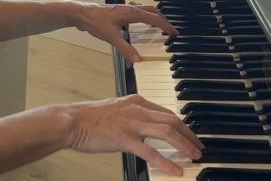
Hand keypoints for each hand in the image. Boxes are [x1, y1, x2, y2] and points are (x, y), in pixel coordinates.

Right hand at [63, 95, 202, 176]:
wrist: (71, 122)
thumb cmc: (89, 118)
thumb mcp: (116, 110)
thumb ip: (132, 115)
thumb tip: (144, 127)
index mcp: (137, 101)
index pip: (167, 112)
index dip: (182, 125)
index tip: (190, 135)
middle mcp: (138, 109)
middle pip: (172, 120)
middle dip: (189, 134)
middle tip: (199, 147)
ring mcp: (132, 123)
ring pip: (167, 132)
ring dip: (184, 145)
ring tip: (194, 156)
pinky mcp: (124, 138)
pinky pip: (151, 152)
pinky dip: (166, 162)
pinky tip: (175, 171)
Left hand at [71, 2, 177, 62]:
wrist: (81, 13)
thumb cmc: (95, 21)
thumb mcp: (111, 37)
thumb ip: (125, 49)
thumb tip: (137, 60)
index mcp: (132, 13)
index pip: (154, 19)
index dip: (166, 26)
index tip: (174, 33)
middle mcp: (130, 9)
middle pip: (152, 12)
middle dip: (163, 20)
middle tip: (170, 30)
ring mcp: (124, 10)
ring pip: (144, 11)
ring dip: (154, 17)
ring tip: (159, 26)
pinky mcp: (119, 12)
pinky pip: (137, 13)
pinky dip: (144, 17)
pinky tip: (140, 25)